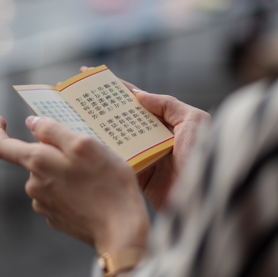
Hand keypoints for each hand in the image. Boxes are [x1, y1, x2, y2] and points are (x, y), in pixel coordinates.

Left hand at [0, 113, 149, 254]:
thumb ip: (54, 131)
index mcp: (38, 162)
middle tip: (86, 152)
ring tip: (95, 174)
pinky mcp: (57, 218)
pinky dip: (72, 188)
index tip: (0, 118)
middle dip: (54, 151)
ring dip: (66, 170)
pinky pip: (59, 194)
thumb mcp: (86, 145)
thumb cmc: (109, 184)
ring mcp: (45, 205)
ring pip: (49, 176)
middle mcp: (34, 185)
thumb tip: (32, 122)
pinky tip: (93, 192)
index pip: (1, 146)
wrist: (121, 232)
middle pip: (36, 158)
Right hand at [78, 67, 208, 211]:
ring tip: (72, 117)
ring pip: (116, 138)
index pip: (136, 100)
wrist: (205, 200)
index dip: (115, 88)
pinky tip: (85, 143)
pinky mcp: (138, 177)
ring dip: (97, 129)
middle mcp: (153, 138)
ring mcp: (145, 157)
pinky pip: (117, 161)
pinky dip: (103, 153)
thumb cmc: (203, 157)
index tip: (89, 76)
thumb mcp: (195, 121)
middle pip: (121, 117)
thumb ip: (168, 105)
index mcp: (167, 122)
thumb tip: (139, 95)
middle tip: (72, 97)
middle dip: (100, 107)